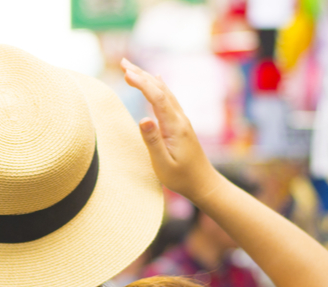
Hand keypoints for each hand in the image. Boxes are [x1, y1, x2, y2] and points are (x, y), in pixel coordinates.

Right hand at [121, 59, 219, 199]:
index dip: (141, 83)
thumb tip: (142, 118)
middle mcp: (180, 119)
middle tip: (123, 62)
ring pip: (164, 92)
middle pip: (160, 89)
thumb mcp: (163, 164)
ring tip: (131, 68)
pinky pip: (168, 98)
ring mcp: (182, 120)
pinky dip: (158, 86)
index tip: (125, 73)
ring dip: (148, 78)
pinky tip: (156, 79)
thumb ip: (153, 141)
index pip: (157, 98)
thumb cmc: (181, 178)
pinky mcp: (181, 124)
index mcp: (175, 126)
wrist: (204, 183)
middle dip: (142, 74)